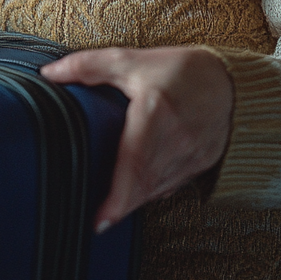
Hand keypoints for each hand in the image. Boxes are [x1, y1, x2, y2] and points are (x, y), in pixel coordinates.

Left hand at [41, 46, 233, 231]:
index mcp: (155, 111)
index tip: (100, 219)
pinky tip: (138, 187)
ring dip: (133, 199)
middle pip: (142, 185)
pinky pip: (171, 186)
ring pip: (156, 190)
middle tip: (97, 217)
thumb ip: (88, 65)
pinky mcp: (201, 165)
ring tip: (112, 204)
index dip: (117, 196)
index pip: (134, 162)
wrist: (231, 81)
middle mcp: (176, 138)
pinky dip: (152, 190)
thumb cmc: (180, 69)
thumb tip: (49, 73)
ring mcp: (192, 156)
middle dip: (119, 204)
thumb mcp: (132, 60)